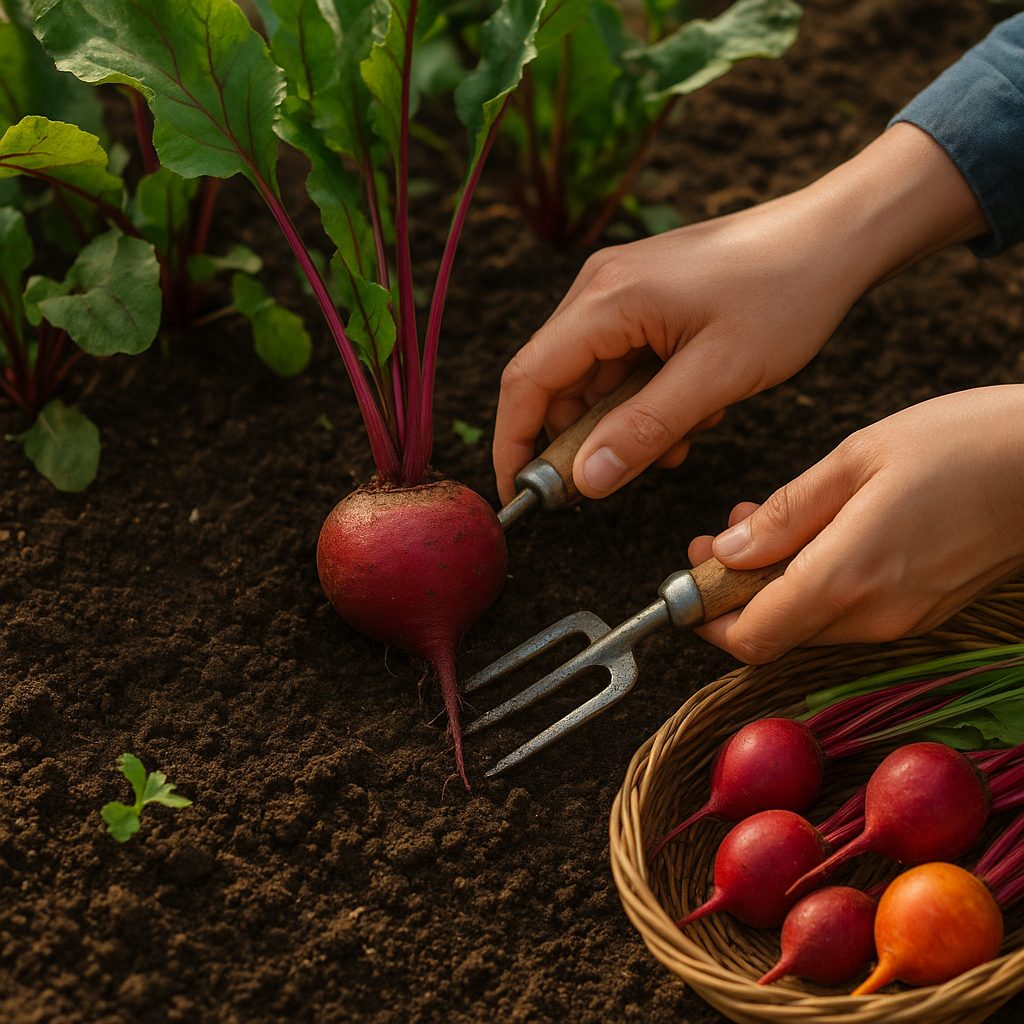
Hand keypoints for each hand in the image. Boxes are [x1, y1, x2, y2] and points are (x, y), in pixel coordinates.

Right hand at [493, 124, 988, 505]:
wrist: (836, 236)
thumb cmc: (785, 294)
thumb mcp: (717, 376)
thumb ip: (644, 430)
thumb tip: (584, 480)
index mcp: (605, 299)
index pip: (527, 381)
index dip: (515, 442)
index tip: (523, 494)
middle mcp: (598, 288)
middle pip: (556, 382)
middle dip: (584, 437)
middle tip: (625, 474)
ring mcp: (620, 289)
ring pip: (594, 379)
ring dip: (626, 421)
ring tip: (685, 434)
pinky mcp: (645, 296)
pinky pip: (623, 362)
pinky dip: (647, 397)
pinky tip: (694, 408)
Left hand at [687, 386, 1023, 663]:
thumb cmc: (963, 445)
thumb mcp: (857, 459)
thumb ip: (787, 513)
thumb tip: (728, 551)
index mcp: (846, 578)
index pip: (751, 638)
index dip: (708, 617)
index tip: (693, 577)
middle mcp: (873, 616)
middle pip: (775, 633)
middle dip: (736, 593)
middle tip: (722, 538)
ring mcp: (903, 621)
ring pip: (809, 623)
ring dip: (774, 584)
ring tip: (766, 522)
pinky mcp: (923, 613)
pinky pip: (847, 612)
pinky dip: (815, 583)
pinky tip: (816, 534)